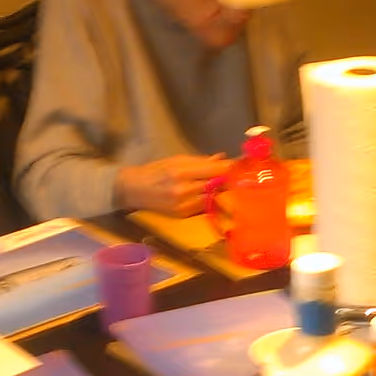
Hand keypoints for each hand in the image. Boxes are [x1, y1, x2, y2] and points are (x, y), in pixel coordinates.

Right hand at [115, 154, 232, 215]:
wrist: (133, 190)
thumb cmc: (155, 171)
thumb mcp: (176, 160)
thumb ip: (200, 161)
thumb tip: (222, 159)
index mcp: (182, 172)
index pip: (215, 171)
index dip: (231, 168)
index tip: (242, 164)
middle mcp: (184, 190)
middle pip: (217, 186)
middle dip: (228, 179)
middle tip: (239, 174)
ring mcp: (184, 206)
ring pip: (213, 198)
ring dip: (221, 191)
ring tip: (227, 184)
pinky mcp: (183, 216)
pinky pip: (203, 207)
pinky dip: (209, 200)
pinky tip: (211, 195)